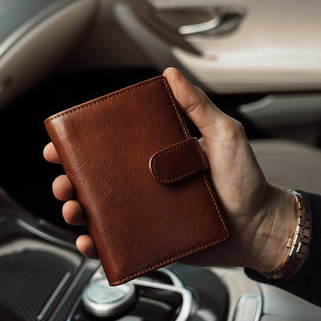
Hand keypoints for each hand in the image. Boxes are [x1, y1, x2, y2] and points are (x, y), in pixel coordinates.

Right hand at [43, 68, 295, 272]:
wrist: (258, 225)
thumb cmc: (245, 181)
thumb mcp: (225, 135)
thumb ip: (198, 107)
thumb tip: (171, 75)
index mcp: (156, 157)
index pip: (111, 149)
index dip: (81, 148)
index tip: (61, 145)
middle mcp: (146, 184)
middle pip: (98, 182)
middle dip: (71, 182)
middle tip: (64, 182)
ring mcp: (147, 212)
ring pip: (101, 213)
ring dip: (77, 211)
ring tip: (73, 209)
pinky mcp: (152, 239)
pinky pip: (118, 244)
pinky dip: (98, 245)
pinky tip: (89, 241)